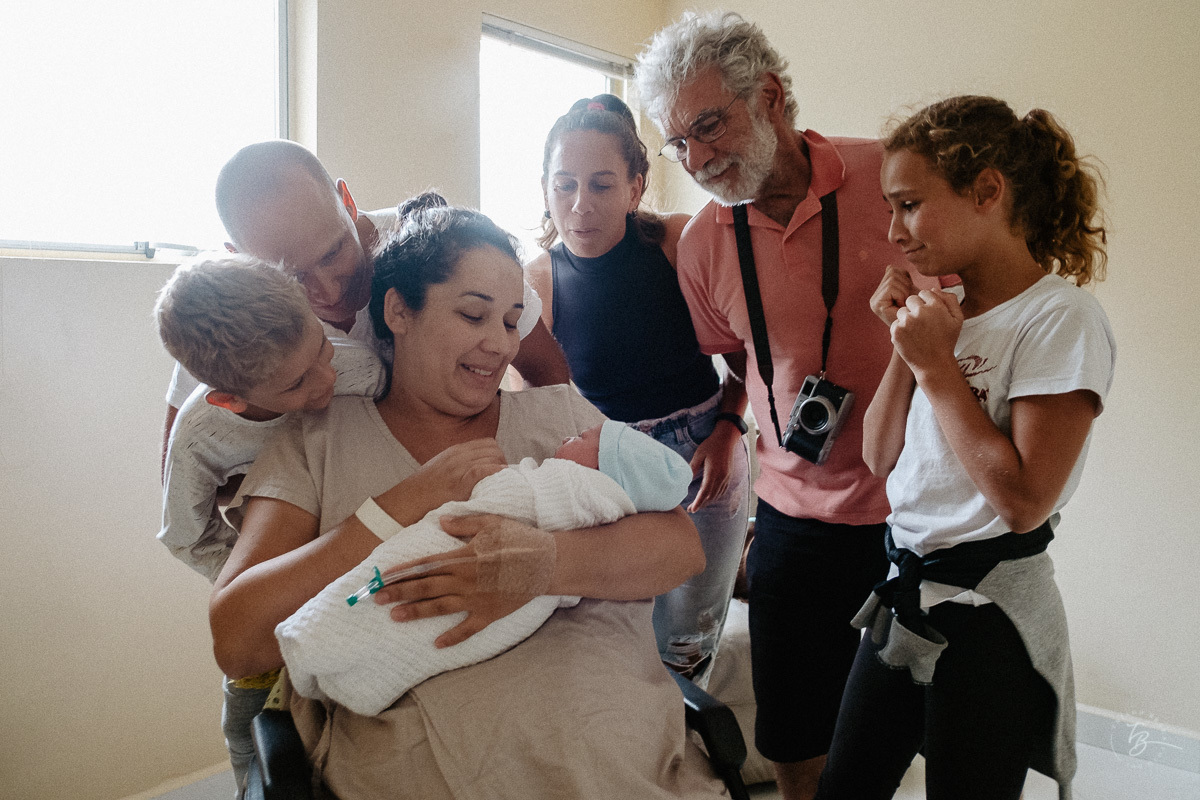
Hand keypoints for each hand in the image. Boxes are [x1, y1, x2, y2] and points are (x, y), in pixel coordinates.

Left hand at [374, 537, 535, 647]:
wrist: (547, 563)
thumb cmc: (520, 539)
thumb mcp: (491, 523)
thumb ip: (463, 525)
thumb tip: (440, 523)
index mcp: (462, 558)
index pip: (424, 565)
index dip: (401, 572)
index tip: (381, 578)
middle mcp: (464, 580)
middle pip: (425, 587)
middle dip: (398, 593)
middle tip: (376, 599)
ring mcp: (475, 599)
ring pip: (439, 608)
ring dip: (416, 613)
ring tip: (395, 617)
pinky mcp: (489, 614)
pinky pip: (467, 629)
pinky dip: (452, 637)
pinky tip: (437, 644)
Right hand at [401, 439, 505, 515]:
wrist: (405, 502)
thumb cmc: (423, 491)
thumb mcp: (441, 469)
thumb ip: (459, 465)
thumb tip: (479, 470)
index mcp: (455, 451)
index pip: (488, 444)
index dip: (497, 457)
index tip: (498, 471)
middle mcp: (458, 455)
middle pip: (494, 449)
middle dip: (502, 463)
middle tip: (501, 480)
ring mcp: (459, 467)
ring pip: (493, 457)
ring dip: (501, 470)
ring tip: (500, 485)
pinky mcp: (459, 482)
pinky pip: (484, 469)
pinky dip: (495, 474)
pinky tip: (498, 483)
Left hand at [687, 424, 738, 511]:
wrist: (727, 438)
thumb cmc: (711, 445)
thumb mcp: (699, 455)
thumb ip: (692, 468)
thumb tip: (686, 480)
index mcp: (713, 473)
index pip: (705, 492)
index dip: (698, 502)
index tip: (692, 509)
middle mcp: (721, 477)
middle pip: (711, 496)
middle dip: (701, 504)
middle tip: (691, 509)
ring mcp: (726, 477)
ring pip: (717, 495)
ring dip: (707, 502)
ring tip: (698, 505)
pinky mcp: (729, 476)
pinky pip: (722, 490)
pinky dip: (715, 496)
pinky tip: (709, 497)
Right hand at [871, 266, 917, 325]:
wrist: (918, 330)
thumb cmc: (918, 311)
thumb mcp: (911, 291)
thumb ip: (902, 279)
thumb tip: (889, 267)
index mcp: (881, 291)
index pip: (892, 269)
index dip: (905, 279)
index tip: (907, 295)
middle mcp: (874, 296)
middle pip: (892, 272)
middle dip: (905, 284)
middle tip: (907, 300)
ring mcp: (874, 300)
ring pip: (892, 279)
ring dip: (905, 290)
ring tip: (905, 304)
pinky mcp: (876, 304)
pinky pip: (892, 287)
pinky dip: (901, 294)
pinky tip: (902, 306)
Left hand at [890, 289, 963, 373]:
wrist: (934, 364)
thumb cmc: (947, 341)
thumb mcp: (957, 319)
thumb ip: (950, 300)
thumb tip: (933, 288)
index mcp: (936, 306)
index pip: (924, 293)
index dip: (927, 303)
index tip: (930, 315)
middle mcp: (920, 311)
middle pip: (911, 300)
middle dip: (915, 309)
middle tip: (922, 324)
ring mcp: (907, 321)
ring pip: (902, 311)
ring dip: (907, 319)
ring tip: (917, 332)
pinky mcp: (896, 331)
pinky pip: (895, 323)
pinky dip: (900, 329)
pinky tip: (910, 338)